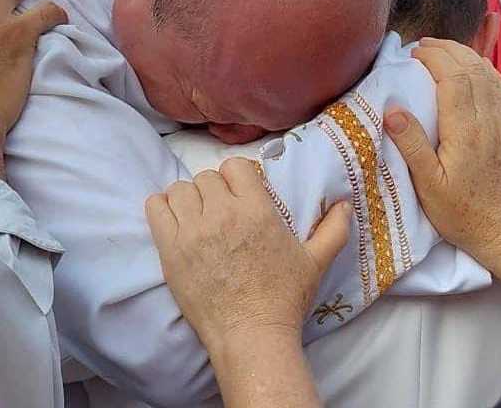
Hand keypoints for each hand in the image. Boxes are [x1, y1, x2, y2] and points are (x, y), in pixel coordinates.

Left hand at [146, 158, 350, 347]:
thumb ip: (334, 229)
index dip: (237, 178)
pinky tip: (175, 222)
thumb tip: (345, 204)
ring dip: (188, 200)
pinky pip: (155, 208)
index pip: (234, 167)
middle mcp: (222, 214)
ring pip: (180, 190)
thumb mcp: (316, 261)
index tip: (240, 196)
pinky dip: (162, 208)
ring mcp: (192, 232)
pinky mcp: (170, 250)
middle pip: (205, 178)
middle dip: (214, 191)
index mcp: (257, 210)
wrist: (251, 334)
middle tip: (221, 214)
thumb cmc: (285, 298)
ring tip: (197, 219)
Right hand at [385, 38, 500, 314]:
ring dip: (469, 57)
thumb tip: (393, 109)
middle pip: (473, 70)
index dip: (434, 58)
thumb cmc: (460, 213)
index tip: (414, 52)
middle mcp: (490, 121)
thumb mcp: (427, 185)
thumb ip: (412, 145)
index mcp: (466, 131)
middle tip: (425, 44)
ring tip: (447, 50)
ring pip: (491, 77)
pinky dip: (487, 74)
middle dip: (450, 50)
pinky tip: (478, 71)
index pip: (453, 78)